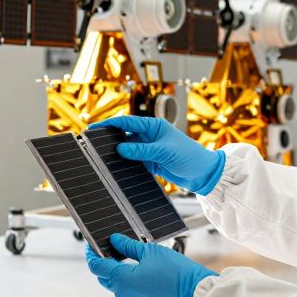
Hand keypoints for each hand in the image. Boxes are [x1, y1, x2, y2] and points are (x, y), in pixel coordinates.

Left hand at [85, 233, 217, 296]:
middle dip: (106, 264)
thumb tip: (114, 240)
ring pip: (119, 288)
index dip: (92, 253)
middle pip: (105, 278)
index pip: (96, 266)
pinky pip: (131, 296)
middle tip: (113, 250)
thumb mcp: (150, 251)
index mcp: (122, 279)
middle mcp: (123, 295)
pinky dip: (132, 286)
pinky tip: (143, 275)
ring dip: (120, 275)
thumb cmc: (176, 272)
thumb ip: (128, 246)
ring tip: (132, 261)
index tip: (92, 245)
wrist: (196, 295)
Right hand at [90, 116, 225, 194]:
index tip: (94, 128)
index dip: (110, 124)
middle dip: (110, 140)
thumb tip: (119, 149)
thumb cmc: (190, 156)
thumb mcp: (164, 151)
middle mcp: (150, 135)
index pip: (127, 122)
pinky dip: (126, 165)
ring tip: (101, 159)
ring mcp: (150, 149)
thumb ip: (141, 150)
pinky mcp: (151, 162)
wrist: (204, 174)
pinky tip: (116, 170)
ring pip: (128, 150)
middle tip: (92, 145)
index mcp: (154, 125)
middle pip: (125, 136)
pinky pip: (134, 162)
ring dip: (117, 155)